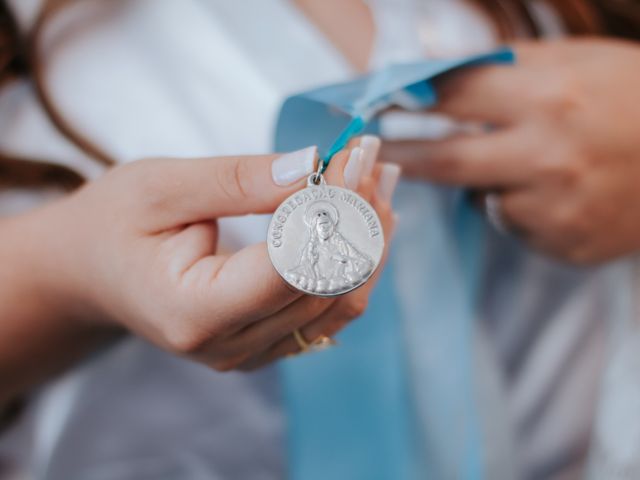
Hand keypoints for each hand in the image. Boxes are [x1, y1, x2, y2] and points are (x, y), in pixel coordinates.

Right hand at [19, 139, 397, 372]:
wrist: (92, 273)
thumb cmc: (113, 225)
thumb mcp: (161, 185)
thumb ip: (239, 181)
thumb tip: (313, 167)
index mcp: (195, 312)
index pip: (292, 266)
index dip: (334, 211)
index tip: (354, 156)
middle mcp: (230, 346)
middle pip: (326, 286)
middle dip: (361, 217)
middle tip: (374, 158)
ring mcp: (252, 352)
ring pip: (342, 302)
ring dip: (369, 239)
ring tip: (380, 180)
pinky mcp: (267, 342)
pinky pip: (330, 308)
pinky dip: (356, 260)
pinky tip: (367, 218)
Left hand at [383, 39, 639, 263]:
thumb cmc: (630, 96)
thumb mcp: (572, 61)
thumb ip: (498, 66)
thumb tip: (425, 66)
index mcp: (547, 97)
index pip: (453, 97)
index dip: (406, 100)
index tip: (374, 105)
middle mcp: (548, 155)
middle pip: (446, 162)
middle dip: (402, 156)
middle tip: (371, 155)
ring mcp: (557, 208)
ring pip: (481, 200)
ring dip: (481, 183)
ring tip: (521, 161)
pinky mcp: (565, 243)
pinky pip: (515, 225)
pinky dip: (516, 207)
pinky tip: (552, 190)